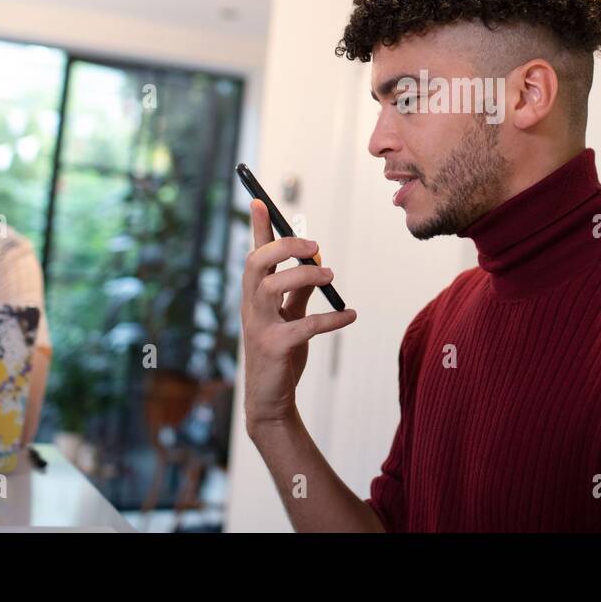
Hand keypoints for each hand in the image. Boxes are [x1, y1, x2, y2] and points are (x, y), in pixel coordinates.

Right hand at [240, 199, 355, 429]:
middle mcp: (250, 307)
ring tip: (331, 276)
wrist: (271, 401)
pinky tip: (350, 316)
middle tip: (315, 246)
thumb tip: (317, 264)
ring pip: (270, 287)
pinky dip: (330, 318)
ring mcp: (258, 327)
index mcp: (255, 296)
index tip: (259, 200)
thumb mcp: (290, 318)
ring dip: (303, 276)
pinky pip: (302, 326)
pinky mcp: (272, 348)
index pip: (255, 254)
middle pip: (257, 263)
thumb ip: (299, 293)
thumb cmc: (281, 355)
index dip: (257, 228)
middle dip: (284, 247)